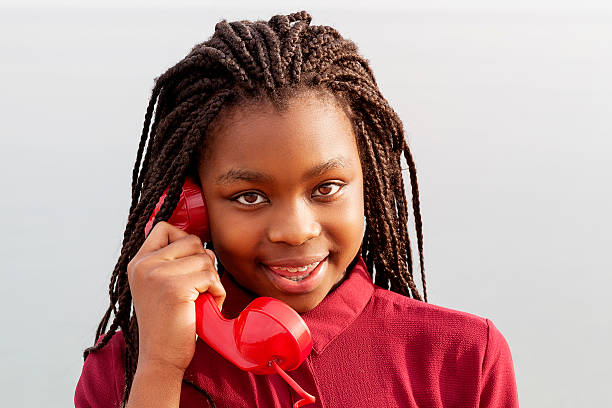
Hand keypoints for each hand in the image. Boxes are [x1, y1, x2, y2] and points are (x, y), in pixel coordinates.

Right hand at [127, 221, 225, 373]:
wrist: (161, 358)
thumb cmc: (169, 323)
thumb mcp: (159, 286)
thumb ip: (170, 261)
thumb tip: (196, 238)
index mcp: (138, 262)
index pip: (164, 228)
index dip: (184, 241)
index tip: (188, 265)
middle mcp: (143, 265)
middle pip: (191, 240)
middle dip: (203, 262)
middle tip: (198, 288)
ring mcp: (157, 274)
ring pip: (205, 258)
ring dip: (212, 279)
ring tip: (201, 299)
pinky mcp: (174, 287)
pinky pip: (210, 276)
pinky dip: (217, 292)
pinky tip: (206, 306)